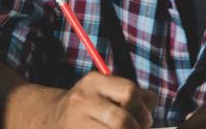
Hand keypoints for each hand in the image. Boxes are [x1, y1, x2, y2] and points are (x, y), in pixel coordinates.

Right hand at [44, 71, 158, 128]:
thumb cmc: (89, 105)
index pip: (129, 92)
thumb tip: (152, 104)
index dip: (142, 108)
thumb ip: (133, 94)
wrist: (52, 117)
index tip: (145, 118)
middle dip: (136, 128)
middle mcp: (82, 99)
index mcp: (94, 81)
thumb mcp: (106, 91)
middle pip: (122, 119)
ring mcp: (76, 122)